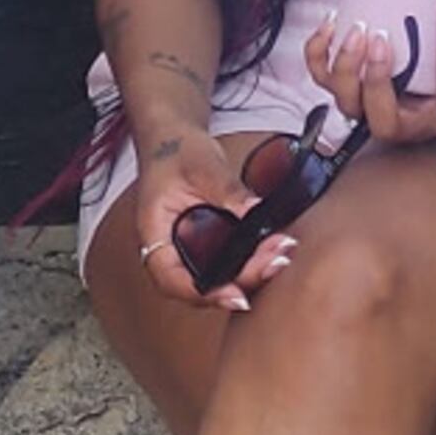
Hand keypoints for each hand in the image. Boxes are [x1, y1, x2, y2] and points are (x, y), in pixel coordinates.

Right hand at [132, 125, 298, 312]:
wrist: (174, 138)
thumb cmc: (176, 150)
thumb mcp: (201, 164)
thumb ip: (226, 189)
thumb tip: (255, 210)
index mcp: (155, 234)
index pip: (171, 278)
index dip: (201, 293)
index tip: (235, 296)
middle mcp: (169, 250)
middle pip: (199, 285)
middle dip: (239, 283)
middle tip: (274, 264)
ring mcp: (189, 250)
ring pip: (217, 277)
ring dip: (250, 273)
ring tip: (280, 255)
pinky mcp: (208, 245)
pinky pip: (227, 262)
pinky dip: (251, 259)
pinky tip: (275, 248)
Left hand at [304, 0, 435, 151]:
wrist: (434, 76)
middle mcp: (410, 125)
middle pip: (385, 119)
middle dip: (376, 79)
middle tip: (381, 38)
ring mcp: (375, 114)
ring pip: (349, 105)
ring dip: (347, 67)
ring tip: (356, 30)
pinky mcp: (350, 96)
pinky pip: (325, 81)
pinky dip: (319, 54)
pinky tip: (331, 25)